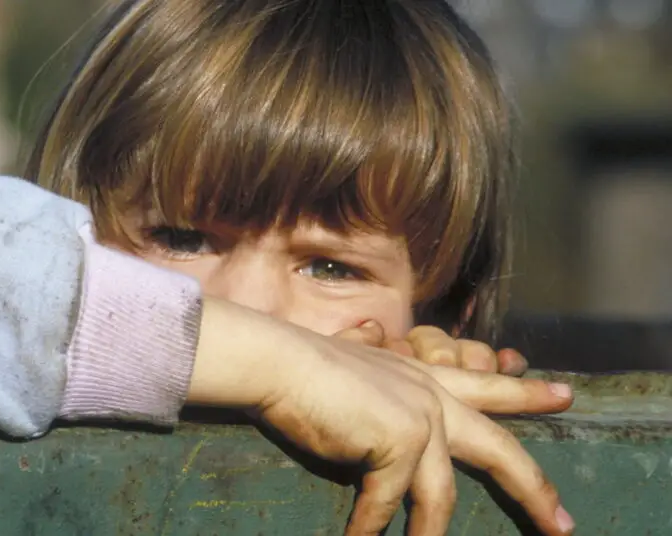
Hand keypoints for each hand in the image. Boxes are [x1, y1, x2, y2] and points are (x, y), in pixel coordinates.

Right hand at [188, 299, 574, 535]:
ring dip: (430, 534)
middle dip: (534, 490)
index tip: (565, 396)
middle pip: (498, 448)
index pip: (486, 386)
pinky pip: (387, 503)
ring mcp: (420, 419)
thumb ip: (369, 347)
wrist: (279, 360)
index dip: (525, 393)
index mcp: (423, 377)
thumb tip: (372, 329)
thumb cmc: (303, 362)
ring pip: (441, 495)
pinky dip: (368, 527)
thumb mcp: (349, 355)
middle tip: (563, 526)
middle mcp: (432, 396)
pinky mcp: (399, 442)